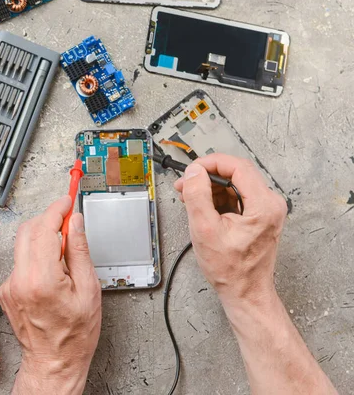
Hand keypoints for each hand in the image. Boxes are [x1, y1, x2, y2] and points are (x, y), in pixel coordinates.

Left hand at [0, 196, 101, 394]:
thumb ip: (79, 251)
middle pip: (28, 230)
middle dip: (48, 220)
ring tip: (64, 255)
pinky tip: (52, 272)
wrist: (52, 362)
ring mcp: (11, 285)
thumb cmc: (73, 335)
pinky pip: (21, 261)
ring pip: (23, 244)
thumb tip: (75, 224)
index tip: (67, 201)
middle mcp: (20, 279)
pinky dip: (36, 257)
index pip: (44, 228)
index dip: (57, 209)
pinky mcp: (8, 290)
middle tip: (68, 222)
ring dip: (42, 239)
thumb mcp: (89, 290)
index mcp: (42, 279)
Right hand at [173, 154, 287, 304]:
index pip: (238, 167)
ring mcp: (265, 210)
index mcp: (264, 204)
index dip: (211, 163)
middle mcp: (270, 204)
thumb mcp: (205, 230)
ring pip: (234, 185)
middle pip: (236, 174)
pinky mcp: (258, 216)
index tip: (192, 170)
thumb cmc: (230, 270)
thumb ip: (198, 196)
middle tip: (186, 184)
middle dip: (208, 176)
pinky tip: (202, 206)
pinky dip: (217, 198)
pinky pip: (236, 197)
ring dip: (211, 187)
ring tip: (189, 197)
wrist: (245, 293)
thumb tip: (193, 173)